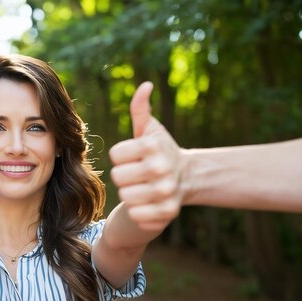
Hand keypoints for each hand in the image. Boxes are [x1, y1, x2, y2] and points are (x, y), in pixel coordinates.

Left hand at [109, 82, 183, 230]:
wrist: (186, 177)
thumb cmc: (159, 150)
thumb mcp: (149, 129)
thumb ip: (140, 108)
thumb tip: (145, 86)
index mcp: (153, 146)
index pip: (115, 155)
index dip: (121, 156)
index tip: (133, 156)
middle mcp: (161, 168)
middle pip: (118, 177)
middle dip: (124, 175)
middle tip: (137, 173)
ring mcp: (166, 192)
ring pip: (126, 197)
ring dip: (130, 193)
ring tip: (142, 187)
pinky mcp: (167, 212)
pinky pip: (137, 214)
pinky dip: (138, 210)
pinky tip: (147, 202)